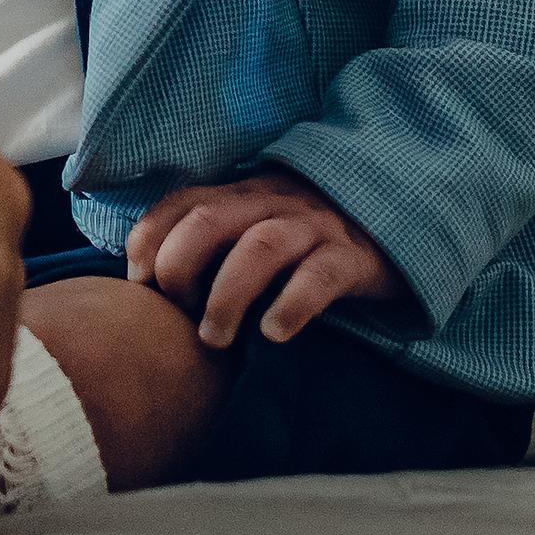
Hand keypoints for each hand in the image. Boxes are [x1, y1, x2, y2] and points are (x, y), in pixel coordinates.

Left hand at [126, 167, 402, 346]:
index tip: (138, 284)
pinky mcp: (353, 258)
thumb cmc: (307, 239)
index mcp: (242, 194)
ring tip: (215, 339)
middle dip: (180, 266)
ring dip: (228, 294)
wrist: (396, 223)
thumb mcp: (256, 227)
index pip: (182, 203)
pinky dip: (291, 303)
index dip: (149, 238)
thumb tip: (151, 283)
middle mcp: (272, 202)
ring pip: (261, 247)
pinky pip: (319, 276)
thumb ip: (212, 241)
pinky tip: (274, 333)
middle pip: (210, 220)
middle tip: (177, 314)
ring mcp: (314, 227)